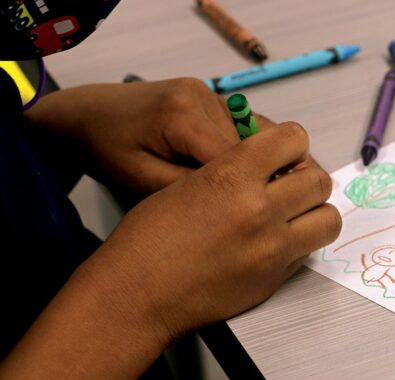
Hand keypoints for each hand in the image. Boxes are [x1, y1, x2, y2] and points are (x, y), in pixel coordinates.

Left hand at [25, 78, 251, 193]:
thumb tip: (234, 199)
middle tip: (235, 208)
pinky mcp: (212, 96)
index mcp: (181, 114)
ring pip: (250, 138)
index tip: (247, 216)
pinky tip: (230, 168)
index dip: (245, 187)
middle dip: (244, 176)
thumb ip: (188, 188)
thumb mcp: (141, 178)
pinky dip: (243, 149)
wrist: (88, 114)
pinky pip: (243, 126)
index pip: (233, 157)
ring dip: (244, 163)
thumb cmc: (106, 148)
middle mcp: (202, 95)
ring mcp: (209, 92)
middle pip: (246, 147)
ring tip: (227, 187)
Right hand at [74, 121, 341, 340]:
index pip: (294, 139)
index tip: (284, 152)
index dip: (291, 144)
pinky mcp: (275, 279)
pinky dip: (300, 242)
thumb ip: (234, 169)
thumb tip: (270, 164)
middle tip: (292, 184)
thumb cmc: (148, 241)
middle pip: (320, 180)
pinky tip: (274, 241)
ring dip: (315, 212)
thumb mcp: (186, 182)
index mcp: (231, 175)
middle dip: (308, 178)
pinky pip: (308, 252)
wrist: (136, 295)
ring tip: (294, 214)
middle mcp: (258, 210)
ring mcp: (271, 248)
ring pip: (329, 219)